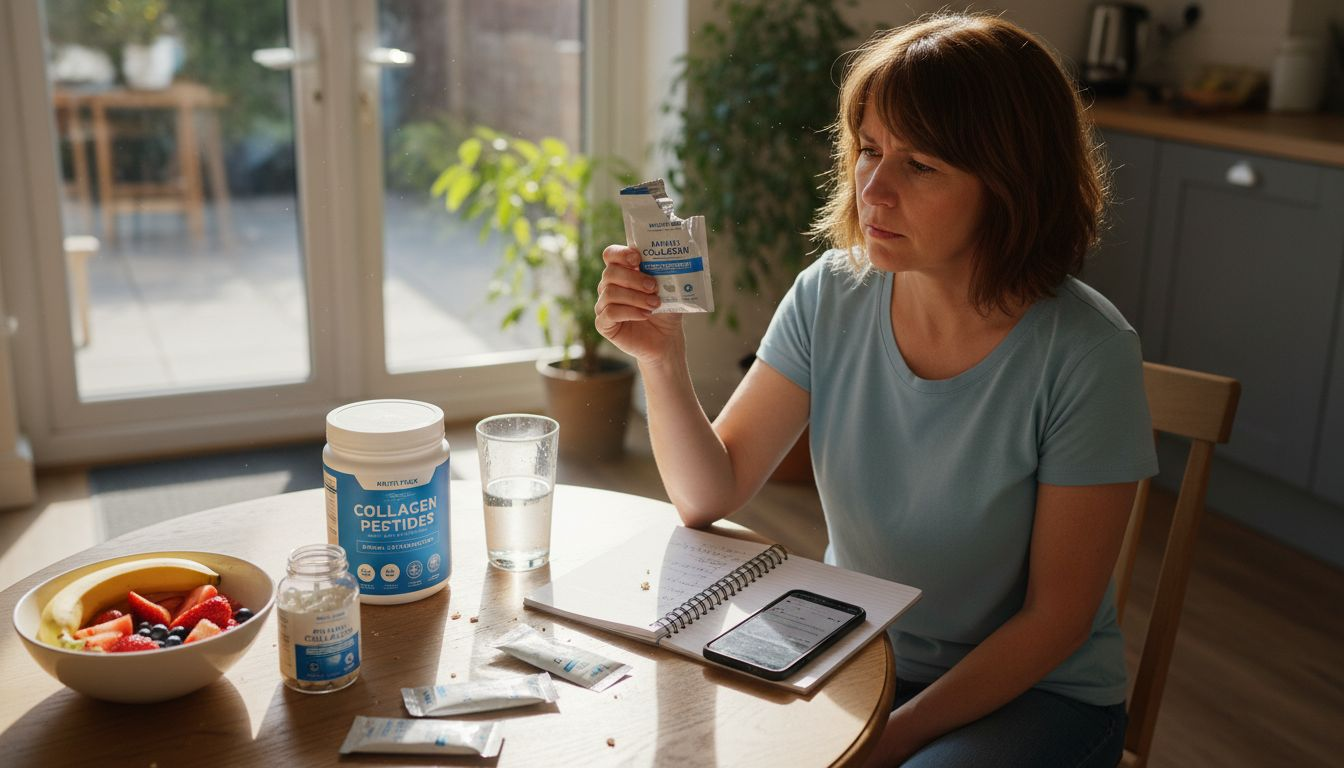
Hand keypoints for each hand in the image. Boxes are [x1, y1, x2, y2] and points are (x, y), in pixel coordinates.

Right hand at [594, 245, 683, 365]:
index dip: (621, 254)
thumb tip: (671, 259)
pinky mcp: (603, 324)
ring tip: (654, 304)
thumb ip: (665, 274)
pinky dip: (630, 312)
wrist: (666, 339)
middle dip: (633, 278)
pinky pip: (610, 312)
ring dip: (635, 297)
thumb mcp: (669, 289)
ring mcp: (603, 305)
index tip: (638, 260)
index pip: (611, 255)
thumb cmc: (666, 311)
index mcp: (622, 272)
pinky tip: (645, 314)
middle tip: (654, 287)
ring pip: (610, 293)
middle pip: (610, 273)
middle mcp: (608, 286)